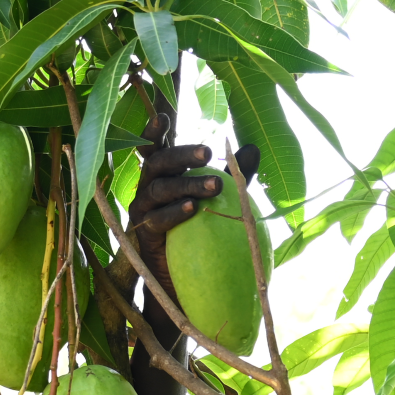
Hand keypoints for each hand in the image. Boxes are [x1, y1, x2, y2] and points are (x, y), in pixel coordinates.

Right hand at [126, 110, 259, 304]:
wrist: (181, 277)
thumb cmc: (199, 231)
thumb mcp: (219, 200)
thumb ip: (232, 176)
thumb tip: (252, 148)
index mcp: (163, 174)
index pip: (154, 147)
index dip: (153, 131)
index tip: (164, 116)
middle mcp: (147, 187)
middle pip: (158, 162)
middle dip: (181, 155)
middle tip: (209, 152)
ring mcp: (142, 210)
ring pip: (158, 189)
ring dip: (186, 184)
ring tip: (214, 185)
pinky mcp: (143, 233)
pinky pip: (156, 219)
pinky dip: (174, 212)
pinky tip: (193, 209)